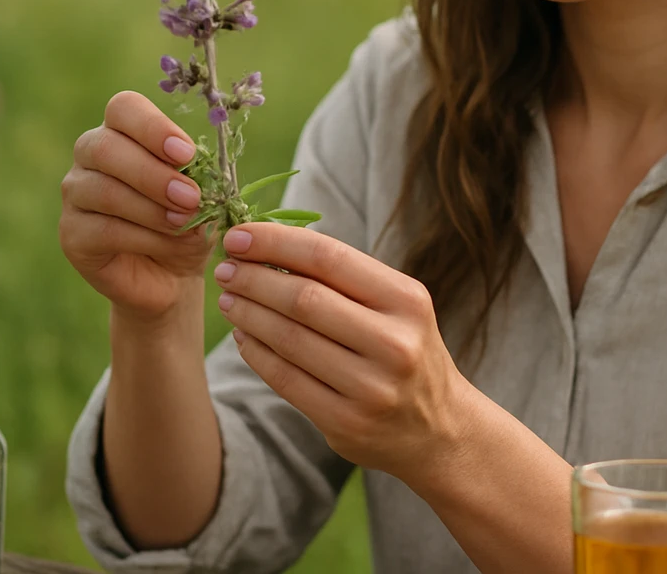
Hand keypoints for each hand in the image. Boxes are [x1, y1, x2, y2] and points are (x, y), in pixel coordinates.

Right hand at [59, 91, 212, 320]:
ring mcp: (75, 193)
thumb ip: (197, 178)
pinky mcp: (71, 234)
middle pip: (106, 148)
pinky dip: (144, 237)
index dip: (153, 127)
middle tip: (190, 197)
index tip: (186, 154)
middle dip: (153, 174)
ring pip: (104, 191)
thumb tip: (194, 174)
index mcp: (122, 131)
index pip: (123, 108)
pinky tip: (168, 245)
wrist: (172, 276)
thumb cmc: (187, 223)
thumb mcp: (203, 197)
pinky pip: (103, 229)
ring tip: (185, 223)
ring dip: (151, 209)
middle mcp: (90, 154)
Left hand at [213, 222, 478, 482]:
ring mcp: (371, 388)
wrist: (439, 430)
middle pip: (304, 299)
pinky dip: (256, 353)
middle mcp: (394, 343)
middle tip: (226, 269)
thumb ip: (344, 279)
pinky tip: (243, 336)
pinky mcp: (346, 423)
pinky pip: (285, 380)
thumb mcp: (396, 307)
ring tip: (228, 298)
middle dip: (253, 279)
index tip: (238, 236)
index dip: (275, 243)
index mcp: (407, 300)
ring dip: (248, 314)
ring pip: (289, 339)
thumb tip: (266, 245)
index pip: (328, 258)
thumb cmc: (405, 350)